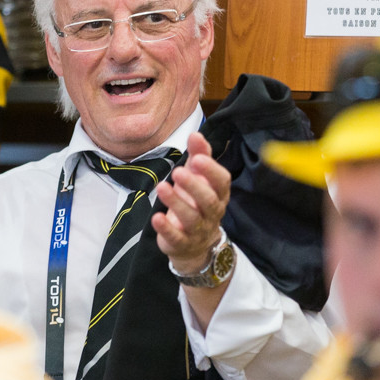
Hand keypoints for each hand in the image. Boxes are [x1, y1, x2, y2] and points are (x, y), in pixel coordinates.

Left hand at [151, 132, 230, 274]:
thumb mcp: (199, 178)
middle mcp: (212, 213)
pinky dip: (166, 228)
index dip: (211, 170)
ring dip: (176, 202)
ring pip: (192, 218)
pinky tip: (156, 217)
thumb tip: (196, 134)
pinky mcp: (182, 243)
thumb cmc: (196, 203)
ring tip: (162, 187)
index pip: (222, 182)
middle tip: (178, 171)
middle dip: (194, 186)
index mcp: (219, 194)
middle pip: (208, 201)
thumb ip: (199, 156)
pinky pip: (176, 237)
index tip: (198, 158)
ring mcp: (198, 230)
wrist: (195, 245)